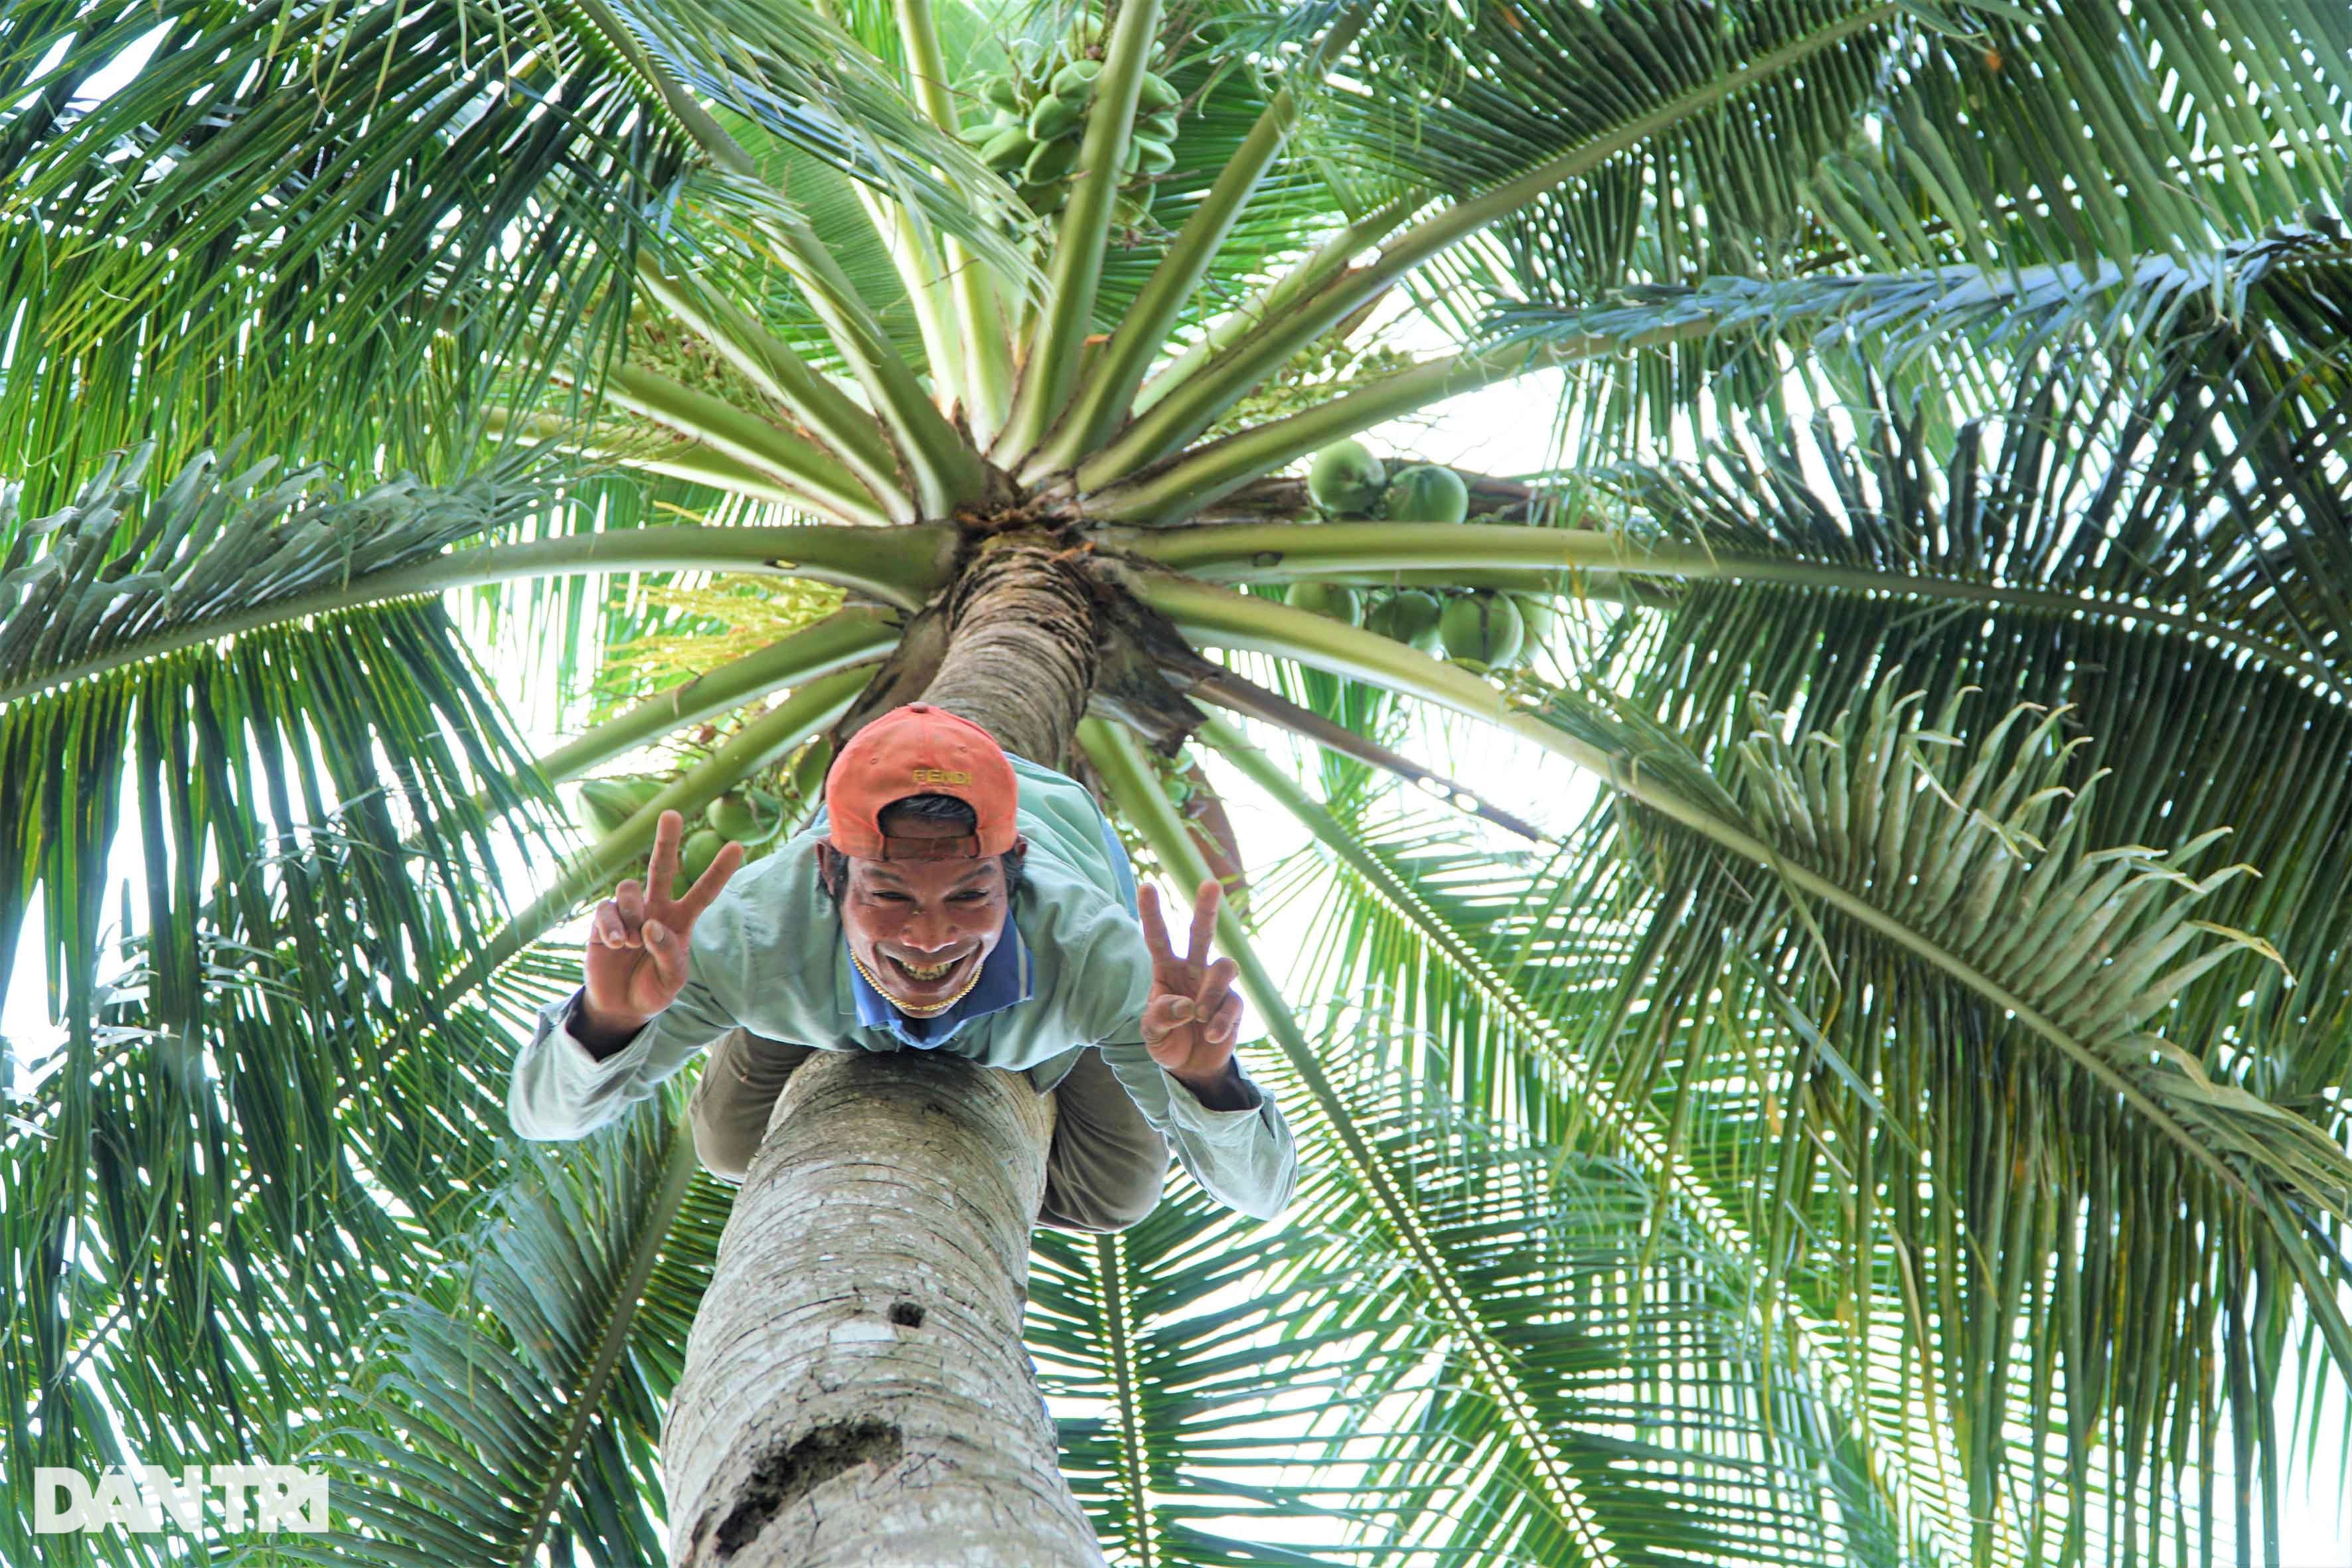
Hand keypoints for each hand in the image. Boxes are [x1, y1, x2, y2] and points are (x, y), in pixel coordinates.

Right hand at [581, 809, 743, 1034]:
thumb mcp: (671, 980)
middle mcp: (656, 908)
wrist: (621, 1006)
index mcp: (681, 920)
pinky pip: (605, 909)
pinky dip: (612, 925)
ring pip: (630, 888)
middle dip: (666, 840)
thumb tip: (651, 926)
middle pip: (662, 867)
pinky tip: (616, 943)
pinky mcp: (603, 920)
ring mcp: (628, 912)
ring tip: (631, 942)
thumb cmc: (653, 990)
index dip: (719, 870)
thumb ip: (667, 953)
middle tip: (672, 813)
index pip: (704, 891)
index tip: (737, 846)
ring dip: (631, 912)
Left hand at [1138, 878, 1243, 1084]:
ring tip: (1199, 1015)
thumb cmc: (1167, 1041)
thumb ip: (1161, 1016)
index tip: (1146, 885)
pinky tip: (1210, 1035)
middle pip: (1201, 934)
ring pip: (1224, 967)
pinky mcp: (1233, 1005)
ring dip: (1211, 991)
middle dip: (1206, 909)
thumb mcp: (1151, 1032)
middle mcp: (1193, 970)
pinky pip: (1232, 1003)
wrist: (1191, 1067)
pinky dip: (1220, 1021)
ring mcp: (1215, 986)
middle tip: (1210, 884)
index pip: (1158, 938)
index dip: (1152, 913)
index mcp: (1167, 970)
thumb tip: (1187, 1005)